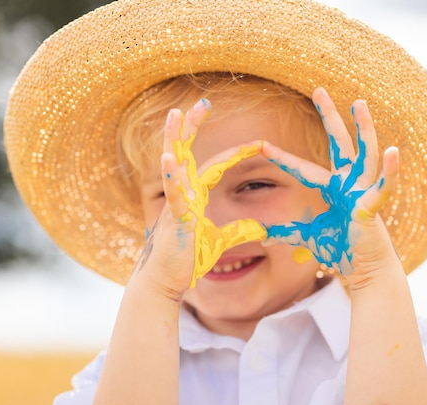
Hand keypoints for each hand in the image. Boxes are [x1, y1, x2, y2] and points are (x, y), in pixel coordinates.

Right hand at [135, 99, 266, 293]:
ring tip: (175, 114)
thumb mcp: (219, 241)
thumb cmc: (186, 259)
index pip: (215, 166)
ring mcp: (175, 204)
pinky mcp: (174, 219)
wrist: (165, 281)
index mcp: (195, 196)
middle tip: (202, 102)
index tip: (257, 142)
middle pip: (186, 151)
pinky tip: (170, 158)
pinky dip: (171, 175)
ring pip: (173, 164)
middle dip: (192, 126)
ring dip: (174, 139)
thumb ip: (238, 232)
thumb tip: (261, 228)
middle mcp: (183, 194)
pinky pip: (172, 193)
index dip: (235, 153)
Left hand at [262, 87, 399, 284]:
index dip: (282, 157)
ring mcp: (362, 191)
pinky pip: (383, 187)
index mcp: (332, 188)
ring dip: (364, 129)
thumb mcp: (308, 237)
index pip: (303, 167)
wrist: (364, 268)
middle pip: (339, 143)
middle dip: (329, 116)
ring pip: (364, 154)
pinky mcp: (372, 207)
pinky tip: (392, 152)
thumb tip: (263, 237)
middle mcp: (348, 183)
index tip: (261, 145)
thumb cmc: (341, 248)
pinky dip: (389, 171)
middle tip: (318, 89)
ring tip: (359, 103)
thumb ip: (287, 233)